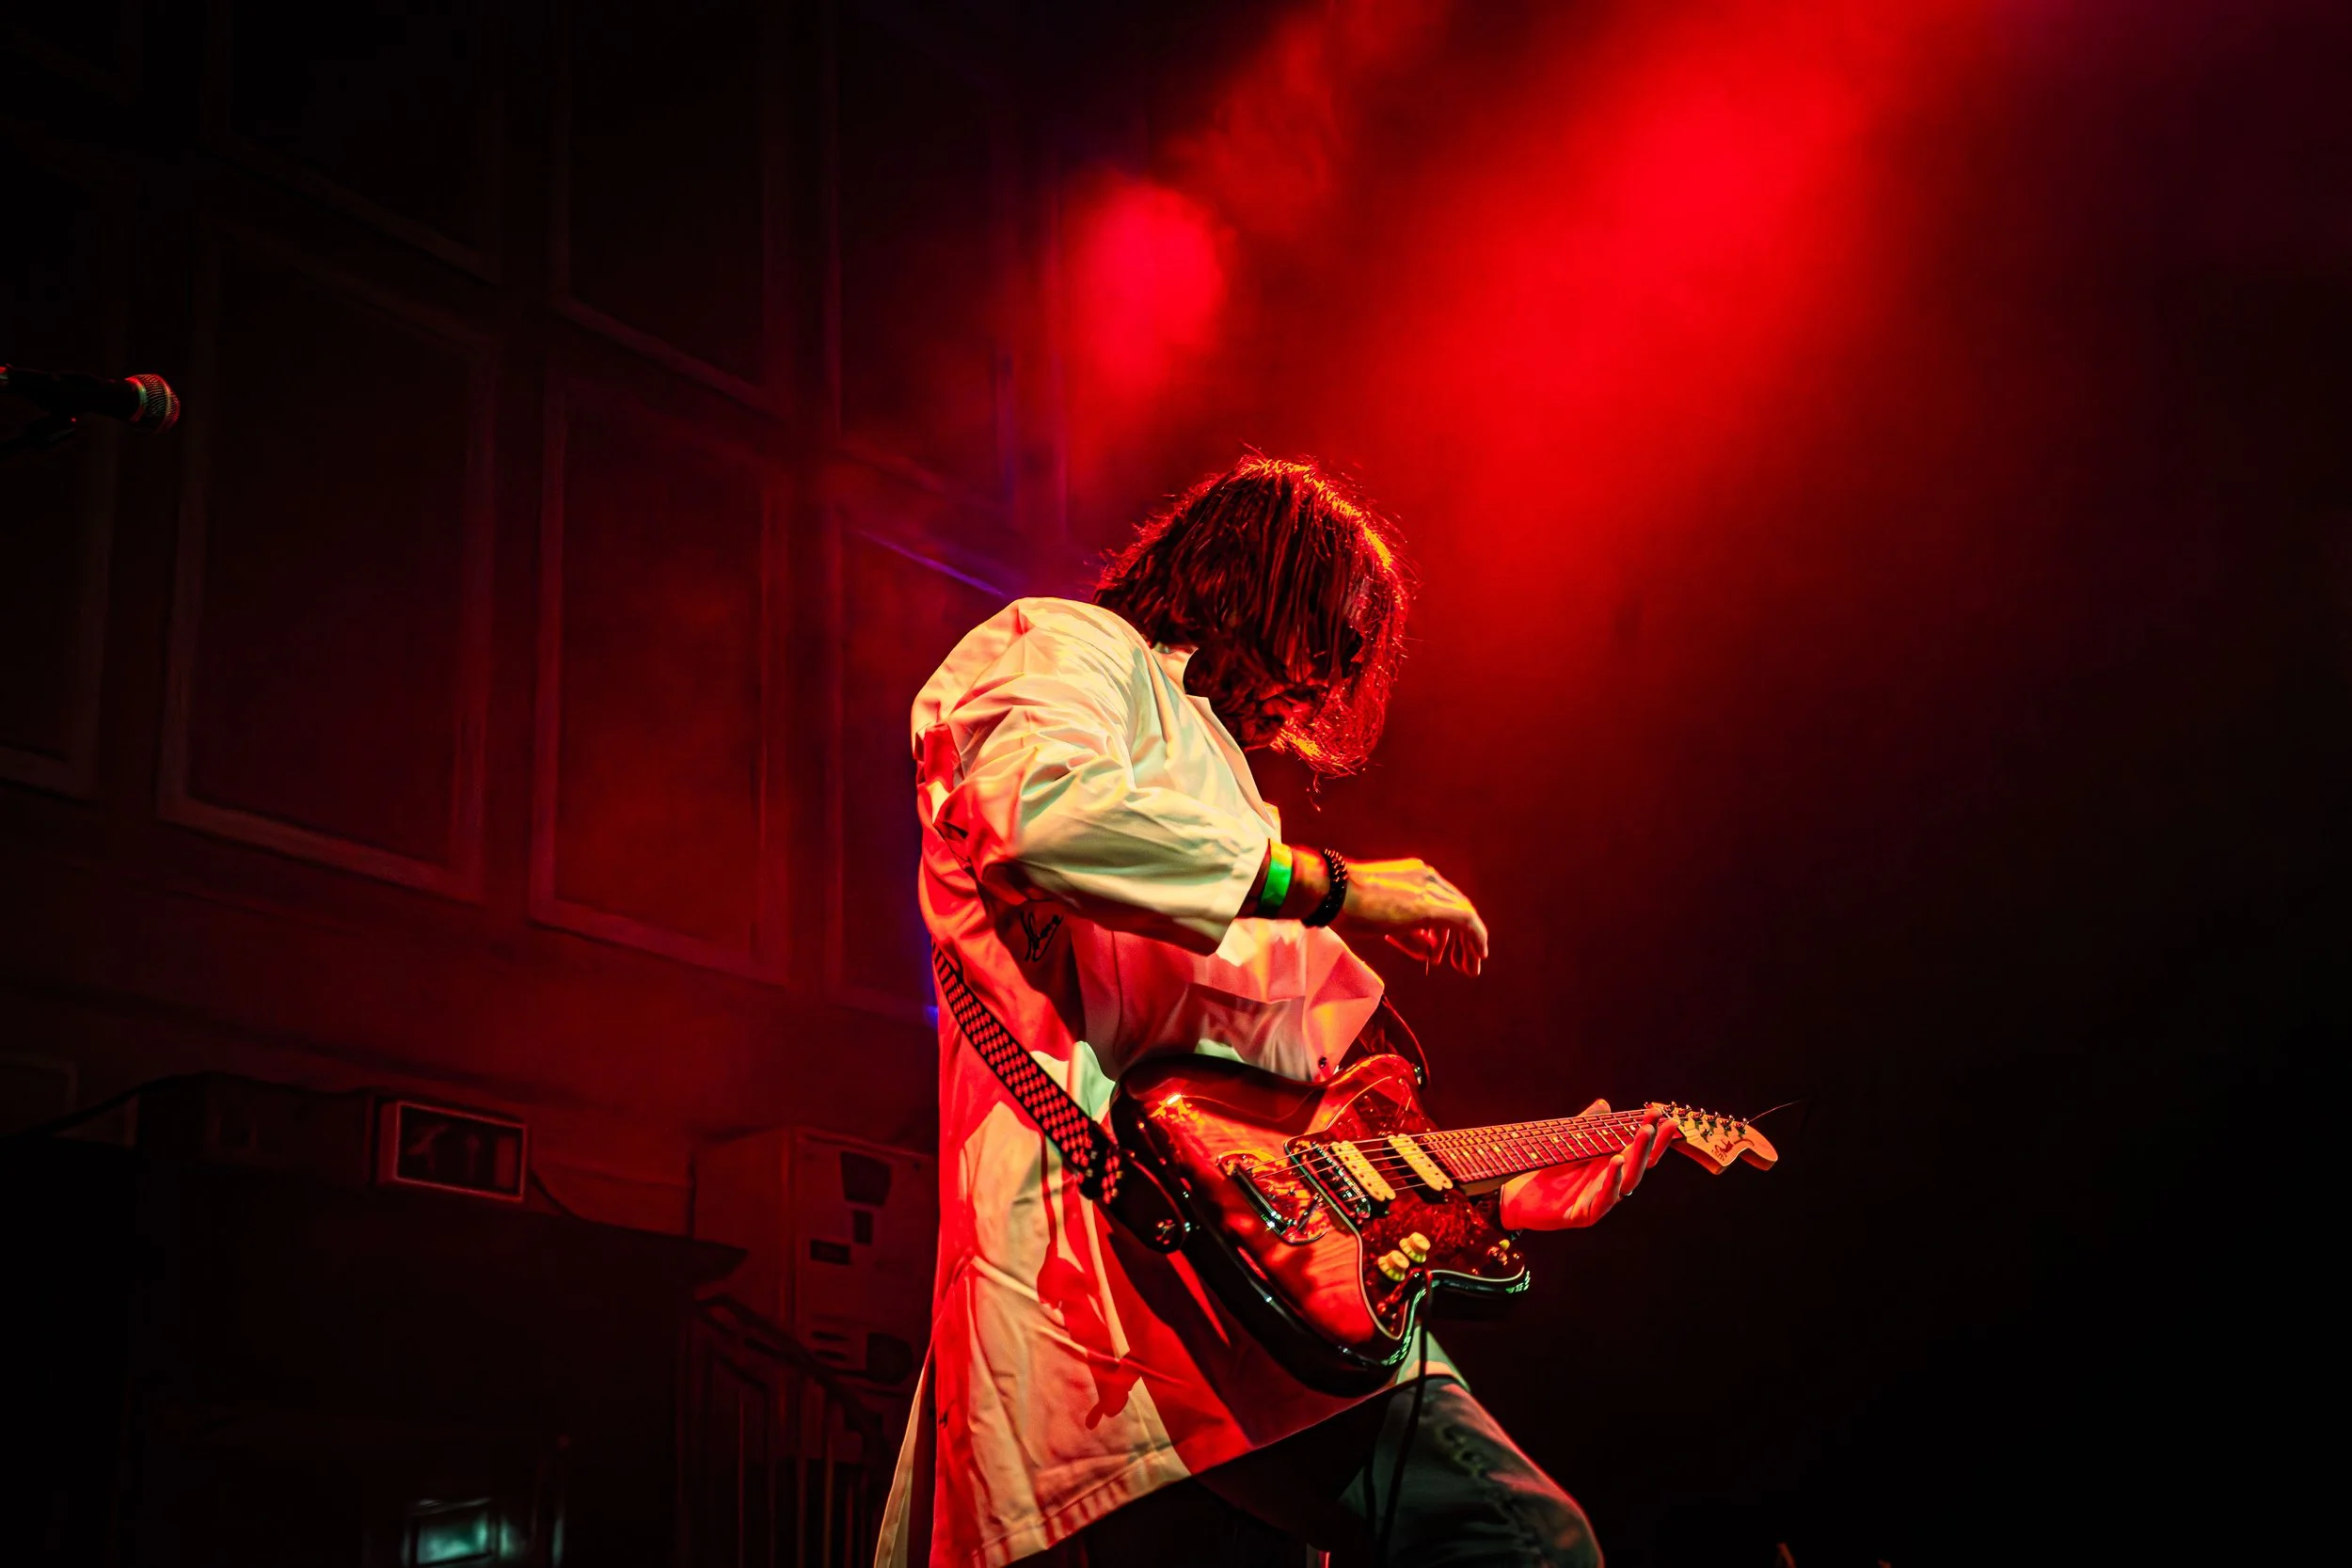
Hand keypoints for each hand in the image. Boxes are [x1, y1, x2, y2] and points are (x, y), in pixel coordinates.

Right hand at [1334, 857, 1488, 975]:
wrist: (1332, 891)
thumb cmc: (1344, 905)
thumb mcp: (1381, 920)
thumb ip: (1408, 933)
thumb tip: (1431, 952)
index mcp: (1414, 874)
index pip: (1441, 901)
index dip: (1447, 930)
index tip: (1443, 952)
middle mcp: (1426, 876)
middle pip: (1456, 907)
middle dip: (1464, 938)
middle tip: (1466, 964)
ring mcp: (1429, 888)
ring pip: (1464, 915)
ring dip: (1470, 943)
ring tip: (1470, 968)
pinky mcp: (1429, 905)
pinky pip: (1465, 921)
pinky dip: (1476, 938)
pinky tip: (1478, 956)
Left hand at [1497, 1100, 1672, 1229]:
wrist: (1518, 1198)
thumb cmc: (1546, 1171)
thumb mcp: (1567, 1144)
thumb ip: (1586, 1126)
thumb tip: (1605, 1104)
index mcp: (1609, 1167)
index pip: (1636, 1148)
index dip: (1649, 1131)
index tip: (1659, 1111)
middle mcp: (1610, 1184)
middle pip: (1639, 1164)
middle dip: (1651, 1141)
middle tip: (1661, 1121)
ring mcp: (1600, 1200)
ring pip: (1628, 1181)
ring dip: (1637, 1156)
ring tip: (1644, 1134)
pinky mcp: (1585, 1215)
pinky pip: (1604, 1199)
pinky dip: (1612, 1180)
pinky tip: (1617, 1162)